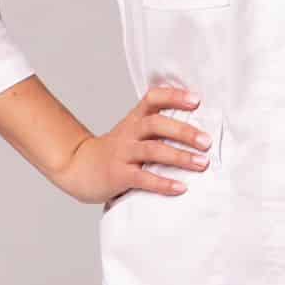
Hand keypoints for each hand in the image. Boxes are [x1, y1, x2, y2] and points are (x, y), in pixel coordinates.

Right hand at [53, 83, 214, 205]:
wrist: (78, 168)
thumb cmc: (115, 151)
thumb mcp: (132, 132)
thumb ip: (157, 127)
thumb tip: (197, 129)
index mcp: (134, 119)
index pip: (152, 98)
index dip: (174, 96)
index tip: (196, 99)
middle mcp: (129, 132)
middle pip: (156, 124)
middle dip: (184, 131)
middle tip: (206, 142)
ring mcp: (122, 154)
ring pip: (152, 150)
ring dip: (179, 157)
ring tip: (202, 163)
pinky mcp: (118, 175)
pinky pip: (142, 178)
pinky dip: (163, 183)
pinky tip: (181, 188)